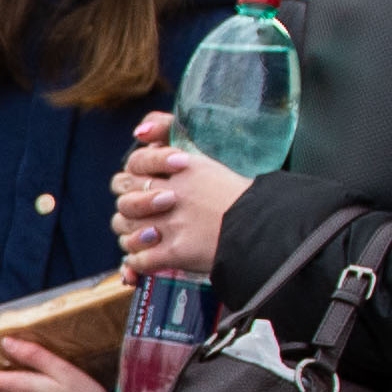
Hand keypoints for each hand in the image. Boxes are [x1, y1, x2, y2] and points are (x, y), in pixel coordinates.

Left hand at [112, 114, 246, 277]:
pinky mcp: (176, 252)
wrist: (265, 226)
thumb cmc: (243, 195)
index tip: (150, 182)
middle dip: (131, 208)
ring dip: (132, 236)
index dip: (135, 174)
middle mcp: (173, 193)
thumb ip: (175, 136)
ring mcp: (172, 224)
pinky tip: (147, 260)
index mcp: (183, 167)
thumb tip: (142, 128)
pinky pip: (140, 259)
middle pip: (126, 199)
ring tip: (145, 239)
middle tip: (143, 215)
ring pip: (128, 230)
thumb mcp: (210, 160)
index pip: (136, 163)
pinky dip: (138, 262)